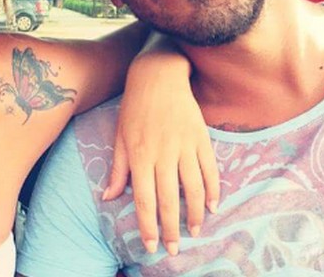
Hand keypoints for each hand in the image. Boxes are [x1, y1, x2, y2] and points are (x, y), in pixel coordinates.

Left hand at [104, 49, 218, 255]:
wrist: (157, 75)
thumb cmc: (134, 107)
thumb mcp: (120, 136)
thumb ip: (118, 169)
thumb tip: (109, 197)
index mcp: (140, 155)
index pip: (144, 199)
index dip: (147, 225)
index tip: (150, 245)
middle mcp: (163, 154)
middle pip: (169, 200)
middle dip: (171, 229)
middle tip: (173, 248)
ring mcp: (184, 146)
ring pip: (194, 189)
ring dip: (195, 214)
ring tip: (194, 231)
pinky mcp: (201, 138)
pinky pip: (210, 170)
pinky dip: (214, 191)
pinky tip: (213, 206)